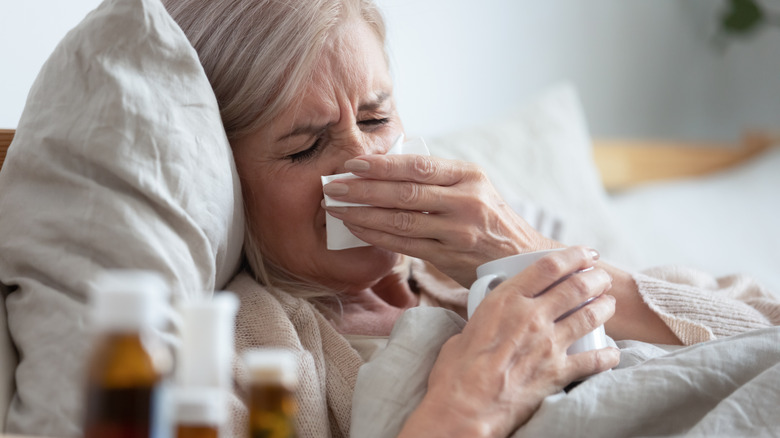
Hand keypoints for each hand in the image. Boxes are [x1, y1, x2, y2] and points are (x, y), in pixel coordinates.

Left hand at [323, 154, 560, 285]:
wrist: (522, 258)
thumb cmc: (489, 218)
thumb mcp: (474, 187)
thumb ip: (438, 177)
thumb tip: (387, 164)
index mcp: (470, 176)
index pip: (419, 166)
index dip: (382, 165)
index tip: (353, 163)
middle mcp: (466, 202)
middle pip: (405, 193)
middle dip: (363, 188)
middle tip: (334, 186)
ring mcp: (458, 232)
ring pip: (401, 221)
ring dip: (363, 214)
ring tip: (336, 208)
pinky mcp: (449, 258)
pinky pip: (405, 245)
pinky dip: (377, 237)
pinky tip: (357, 229)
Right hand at [398, 247, 619, 437]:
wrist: (463, 409)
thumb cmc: (455, 372)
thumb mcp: (467, 329)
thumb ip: (487, 318)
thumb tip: (491, 320)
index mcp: (506, 300)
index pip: (548, 266)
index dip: (573, 255)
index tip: (585, 253)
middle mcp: (531, 317)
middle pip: (576, 286)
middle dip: (595, 277)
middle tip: (601, 277)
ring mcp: (548, 344)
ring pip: (589, 316)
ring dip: (604, 307)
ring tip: (609, 303)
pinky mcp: (558, 373)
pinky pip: (594, 360)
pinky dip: (608, 355)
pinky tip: (613, 353)